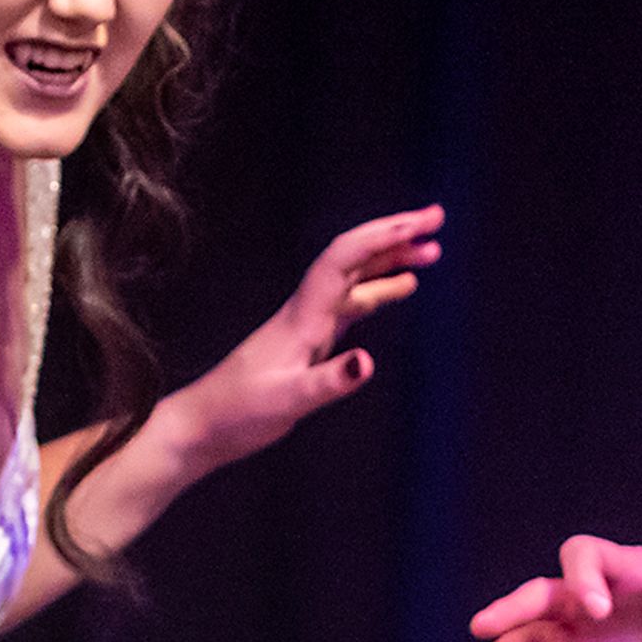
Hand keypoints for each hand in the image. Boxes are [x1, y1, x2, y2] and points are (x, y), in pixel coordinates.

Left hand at [161, 205, 443, 470]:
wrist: (204, 424)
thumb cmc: (240, 413)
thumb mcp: (288, 401)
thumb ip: (329, 381)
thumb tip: (369, 362)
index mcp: (303, 316)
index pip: (344, 260)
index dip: (382, 238)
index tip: (419, 225)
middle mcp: (307, 310)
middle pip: (354, 257)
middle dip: (395, 234)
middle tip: (436, 218)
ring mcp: (309, 323)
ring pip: (356, 278)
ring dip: (392, 259)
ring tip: (431, 250)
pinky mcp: (310, 340)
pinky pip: (353, 302)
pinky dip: (380, 289)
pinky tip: (401, 287)